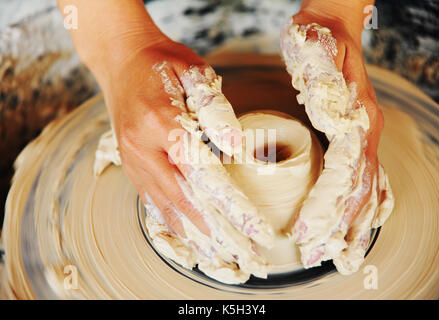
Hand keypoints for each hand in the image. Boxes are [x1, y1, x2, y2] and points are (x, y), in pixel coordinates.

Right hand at [98, 38, 272, 281]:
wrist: (121, 59)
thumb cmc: (162, 62)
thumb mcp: (193, 71)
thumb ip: (214, 108)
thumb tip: (235, 146)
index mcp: (159, 121)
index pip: (201, 172)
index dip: (229, 202)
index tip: (253, 227)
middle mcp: (141, 147)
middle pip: (184, 198)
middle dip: (217, 229)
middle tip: (244, 253)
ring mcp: (132, 158)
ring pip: (165, 204)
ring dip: (194, 232)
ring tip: (218, 254)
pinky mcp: (130, 162)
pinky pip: (150, 198)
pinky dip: (171, 219)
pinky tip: (187, 234)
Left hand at [281, 9, 393, 273]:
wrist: (332, 21)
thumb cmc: (317, 35)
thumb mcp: (315, 50)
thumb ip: (325, 81)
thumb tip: (333, 118)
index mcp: (354, 116)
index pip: (344, 172)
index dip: (327, 204)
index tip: (307, 231)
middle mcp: (364, 130)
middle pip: (357, 189)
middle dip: (337, 226)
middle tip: (318, 255)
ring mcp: (364, 133)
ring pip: (365, 188)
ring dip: (352, 223)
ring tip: (342, 253)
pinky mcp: (356, 134)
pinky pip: (368, 176)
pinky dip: (366, 204)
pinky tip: (362, 221)